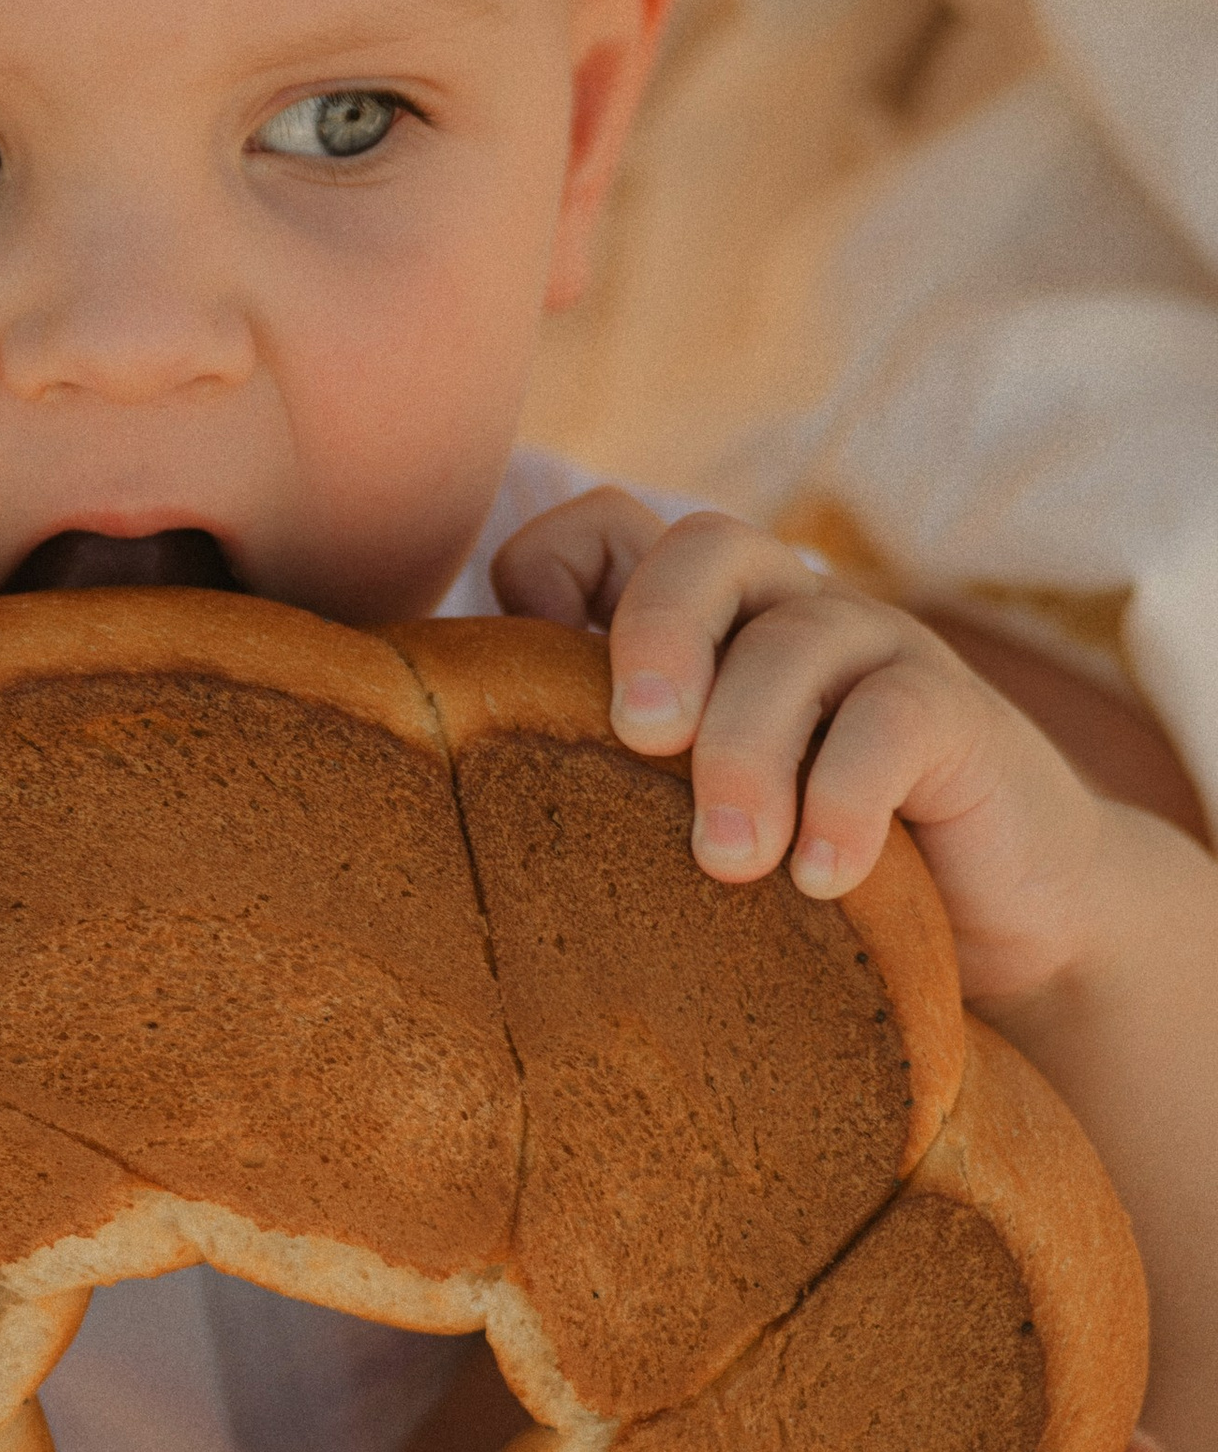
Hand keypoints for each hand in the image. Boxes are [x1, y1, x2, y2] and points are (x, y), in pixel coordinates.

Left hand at [492, 492, 1110, 1008]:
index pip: (600, 529)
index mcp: (696, 619)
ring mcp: (874, 650)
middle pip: (702, 547)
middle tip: (639, 738)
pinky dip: (846, 799)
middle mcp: (780, 607)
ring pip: (794, 641)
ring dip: (748, 753)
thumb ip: (597, 777)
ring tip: (730, 864)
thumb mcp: (682, 813)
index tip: (526, 696)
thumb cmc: (797, 863)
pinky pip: (893, 720)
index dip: (546, 578)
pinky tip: (820, 879)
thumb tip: (450, 804)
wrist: (1001, 921)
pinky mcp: (956, 715)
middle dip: (656, 634)